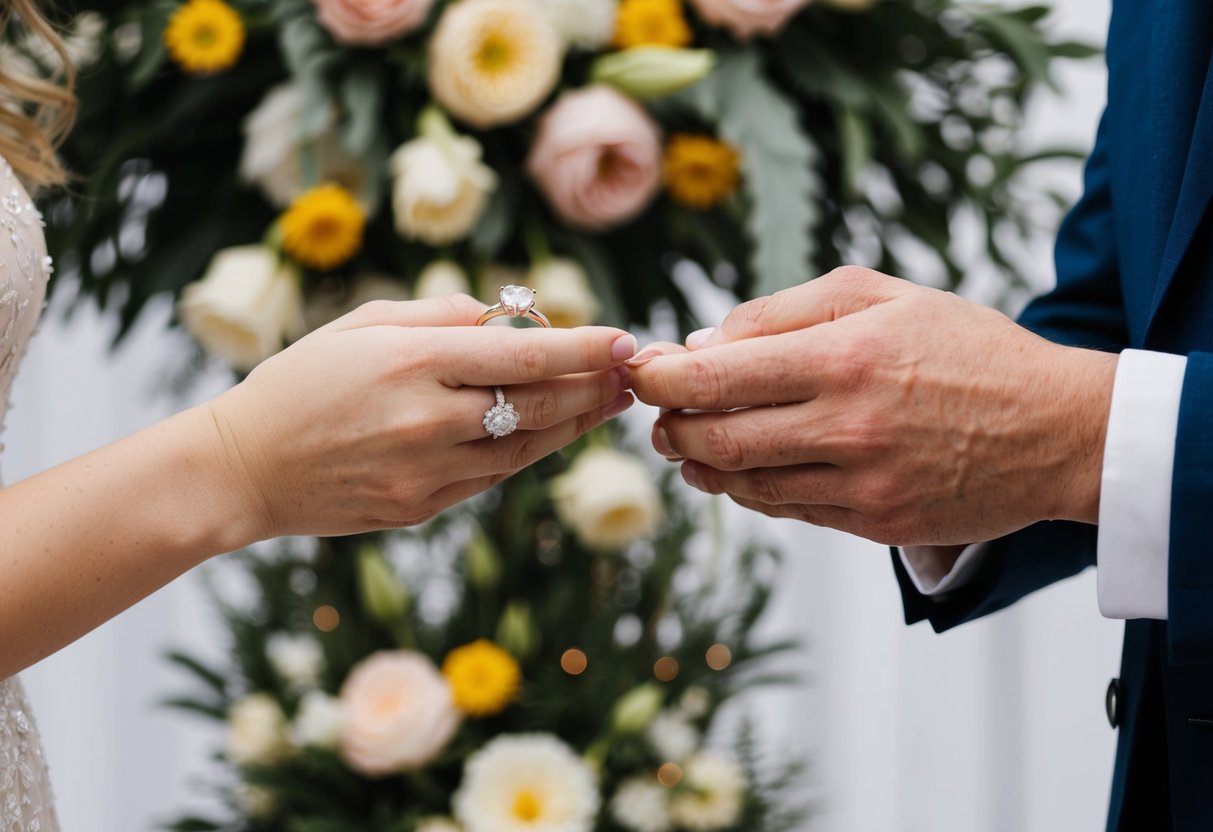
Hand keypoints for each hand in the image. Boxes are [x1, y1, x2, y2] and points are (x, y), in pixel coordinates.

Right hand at [208, 295, 636, 541]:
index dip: (587, 349)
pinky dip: (527, 454)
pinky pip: (492, 478)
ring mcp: (428, 471)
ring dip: (574, 426)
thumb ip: (442, 317)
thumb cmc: (300, 381)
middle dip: (596, 388)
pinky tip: (550, 435)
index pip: (529, 354)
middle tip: (632, 374)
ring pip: (527, 449)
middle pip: (541, 405)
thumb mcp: (363, 324)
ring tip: (607, 405)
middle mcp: (431, 418)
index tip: (624, 341)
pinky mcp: (422, 508)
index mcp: (417, 361)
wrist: (243, 468)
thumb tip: (507, 319)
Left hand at [627, 267, 1117, 545]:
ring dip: (702, 464)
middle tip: (657, 415)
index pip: (717, 376)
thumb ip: (786, 311)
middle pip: (718, 437)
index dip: (659, 380)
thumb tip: (703, 344)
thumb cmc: (967, 349)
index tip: (637, 373)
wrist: (1058, 427)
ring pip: (746, 482)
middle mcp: (848, 425)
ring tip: (688, 444)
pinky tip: (739, 471)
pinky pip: (789, 511)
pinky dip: (750, 491)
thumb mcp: (883, 296)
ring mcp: (863, 482)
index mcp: (845, 356)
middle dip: (671, 426)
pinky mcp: (878, 524)